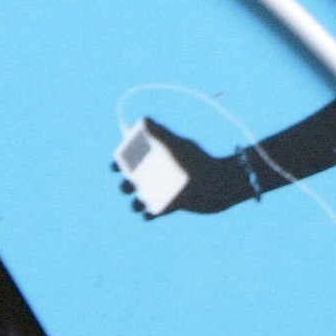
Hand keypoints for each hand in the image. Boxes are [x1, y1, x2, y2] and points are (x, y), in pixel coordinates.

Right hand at [119, 120, 257, 218]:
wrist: (219, 181)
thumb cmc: (197, 160)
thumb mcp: (178, 145)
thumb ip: (161, 132)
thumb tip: (145, 119)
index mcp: (152, 159)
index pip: (128, 161)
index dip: (118, 163)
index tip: (116, 166)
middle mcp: (153, 176)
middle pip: (128, 182)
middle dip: (124, 186)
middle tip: (131, 184)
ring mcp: (159, 192)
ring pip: (137, 201)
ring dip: (135, 204)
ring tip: (141, 202)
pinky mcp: (167, 207)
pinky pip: (151, 214)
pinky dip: (148, 215)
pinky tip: (150, 213)